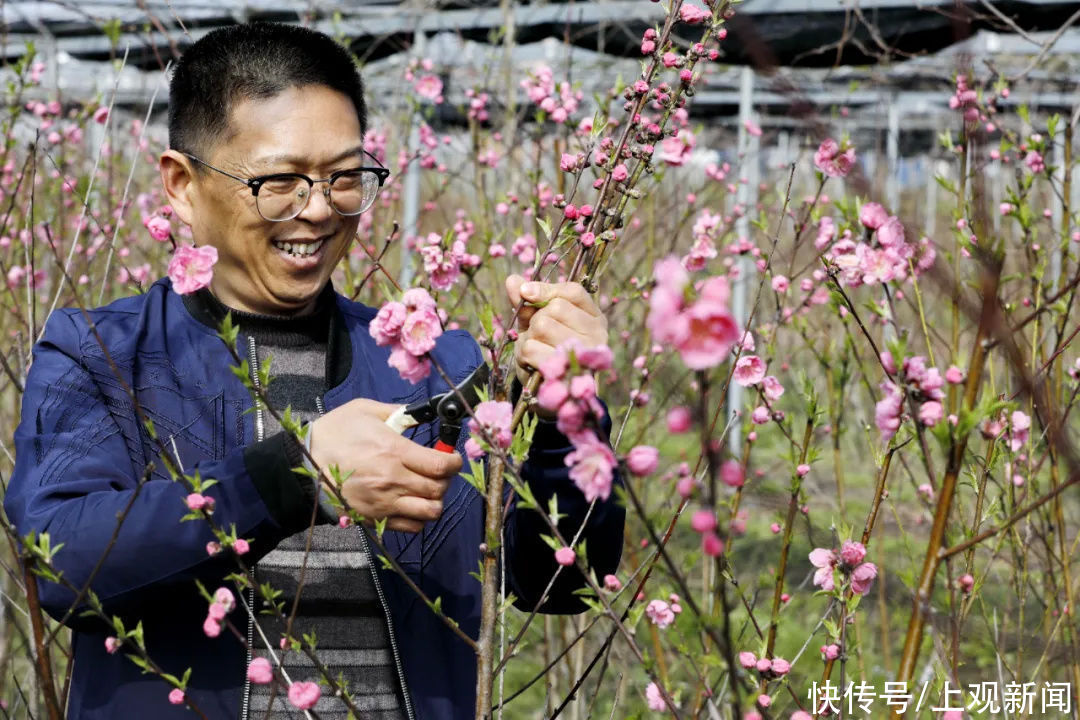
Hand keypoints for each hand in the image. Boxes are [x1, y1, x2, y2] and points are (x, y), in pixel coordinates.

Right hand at [309, 398, 462, 532]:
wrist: (302, 464)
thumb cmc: (334, 433)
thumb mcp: (364, 410)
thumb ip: (397, 412)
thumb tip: (419, 414)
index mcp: (394, 452)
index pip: (442, 466)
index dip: (454, 462)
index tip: (451, 458)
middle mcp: (393, 480)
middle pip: (439, 490)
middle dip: (446, 480)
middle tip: (438, 472)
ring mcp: (384, 502)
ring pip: (430, 512)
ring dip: (435, 501)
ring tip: (427, 490)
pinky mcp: (375, 518)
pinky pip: (411, 526)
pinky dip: (419, 518)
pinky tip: (412, 503)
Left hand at [504, 274, 608, 387]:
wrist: (548, 392)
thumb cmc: (545, 349)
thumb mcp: (536, 322)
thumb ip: (527, 302)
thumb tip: (512, 280)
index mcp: (594, 318)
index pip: (573, 292)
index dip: (546, 289)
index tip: (524, 292)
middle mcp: (597, 334)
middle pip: (554, 308)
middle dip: (536, 320)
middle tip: (538, 336)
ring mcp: (585, 355)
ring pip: (542, 325)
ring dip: (529, 337)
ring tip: (537, 350)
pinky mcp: (566, 373)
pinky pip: (532, 349)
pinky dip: (524, 355)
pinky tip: (534, 364)